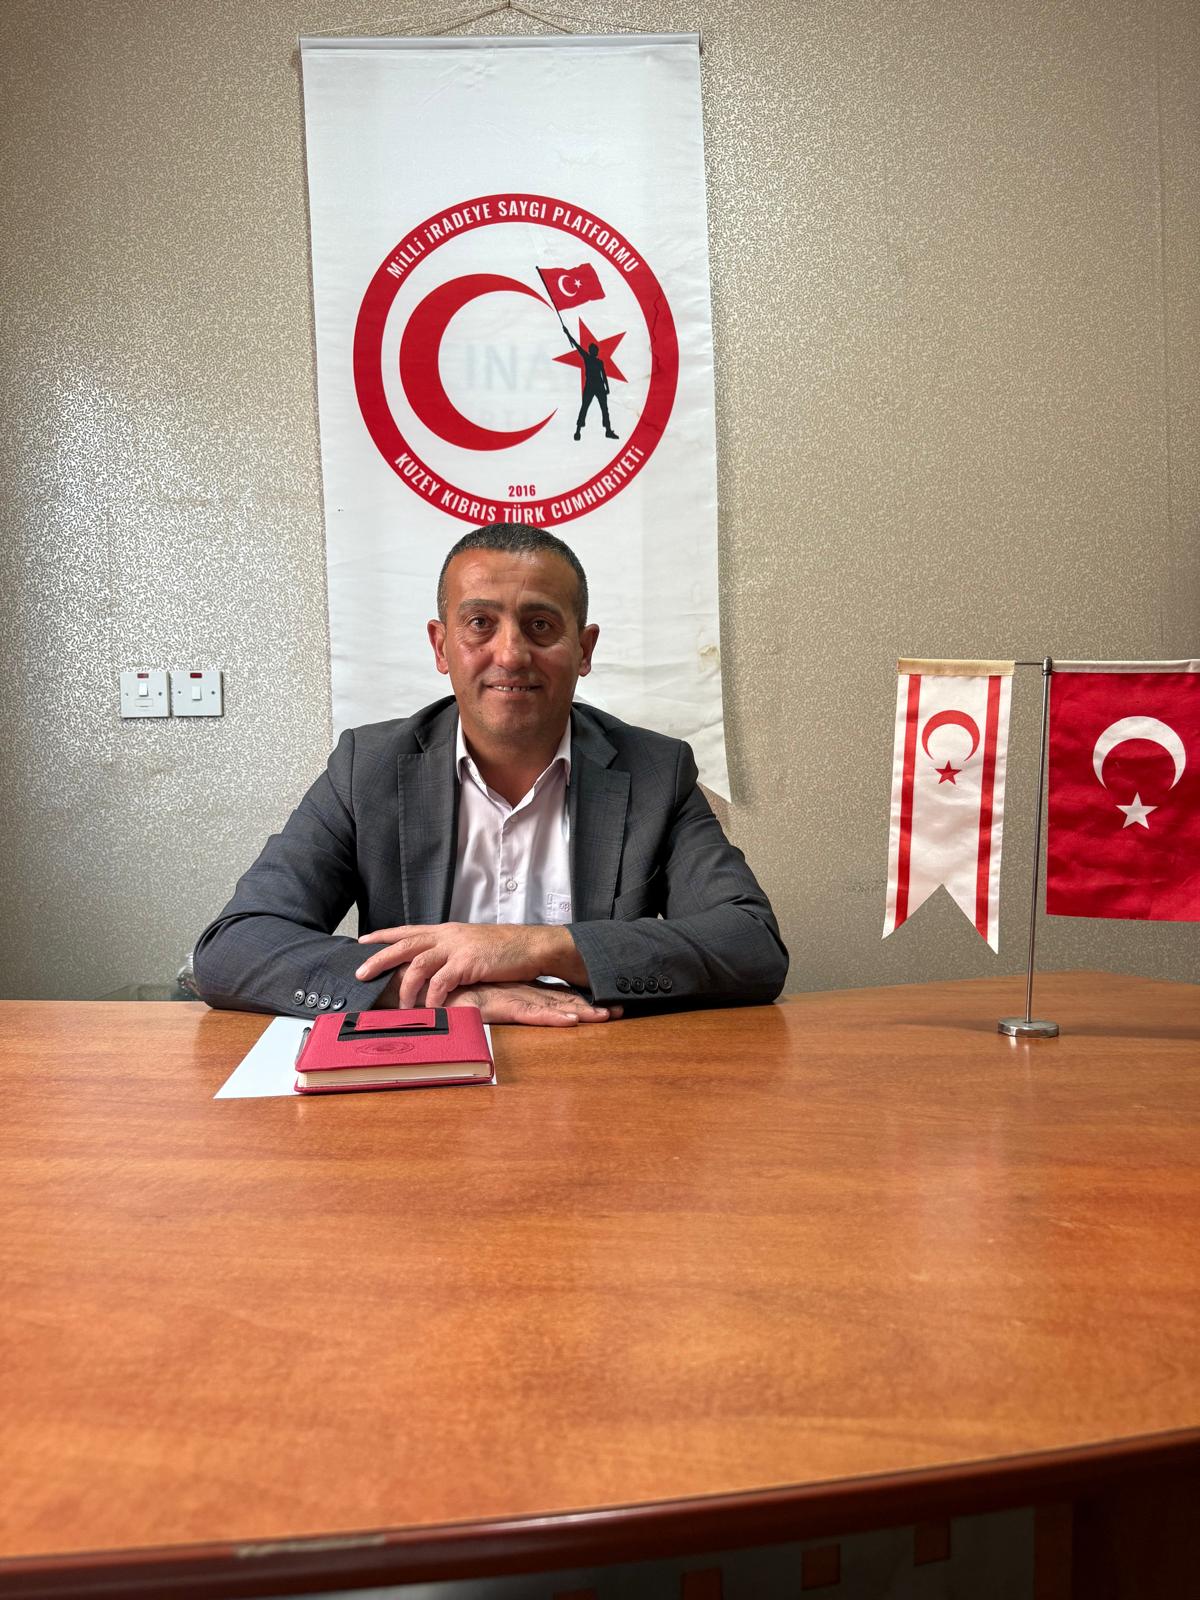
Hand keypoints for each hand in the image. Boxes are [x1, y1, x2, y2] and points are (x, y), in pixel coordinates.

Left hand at [356, 921, 585, 1006]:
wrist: (531, 946)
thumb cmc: (503, 949)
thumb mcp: (471, 944)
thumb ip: (450, 951)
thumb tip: (434, 965)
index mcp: (446, 930)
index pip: (407, 930)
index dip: (383, 935)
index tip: (362, 942)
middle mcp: (447, 935)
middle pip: (404, 944)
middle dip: (379, 959)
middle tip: (360, 973)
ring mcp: (457, 948)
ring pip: (418, 964)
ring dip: (406, 987)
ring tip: (402, 1005)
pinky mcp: (468, 963)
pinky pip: (442, 981)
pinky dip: (433, 997)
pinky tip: (431, 1008)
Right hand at [447, 982, 619, 1026]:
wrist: (422, 992)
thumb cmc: (443, 1000)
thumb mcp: (469, 1005)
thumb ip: (482, 1008)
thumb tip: (492, 1017)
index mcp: (512, 992)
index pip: (550, 998)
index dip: (575, 1002)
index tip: (603, 1008)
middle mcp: (516, 993)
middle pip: (559, 1000)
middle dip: (588, 1006)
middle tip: (620, 1011)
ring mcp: (510, 999)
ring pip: (552, 1006)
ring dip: (580, 1011)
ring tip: (607, 1016)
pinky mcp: (499, 1007)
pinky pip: (530, 1013)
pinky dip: (552, 1017)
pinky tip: (571, 1020)